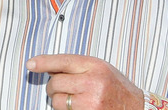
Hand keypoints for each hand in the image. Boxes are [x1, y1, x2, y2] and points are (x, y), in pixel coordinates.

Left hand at [26, 54, 143, 109]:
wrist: (135, 107)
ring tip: (73, 99)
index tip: (31, 64)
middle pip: (55, 83)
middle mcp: (93, 83)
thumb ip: (77, 66)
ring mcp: (91, 103)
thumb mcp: (100, 68)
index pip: (63, 61)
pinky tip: (77, 107)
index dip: (44, 62)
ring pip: (57, 101)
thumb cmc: (116, 87)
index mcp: (96, 66)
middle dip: (53, 87)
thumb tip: (48, 67)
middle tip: (60, 88)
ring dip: (58, 101)